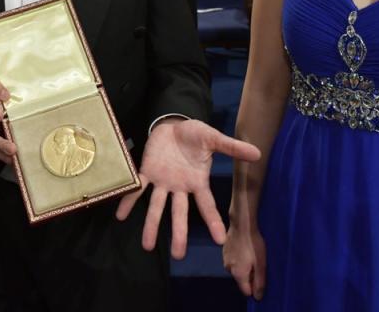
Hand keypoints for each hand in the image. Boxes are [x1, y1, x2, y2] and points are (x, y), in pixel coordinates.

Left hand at [115, 119, 260, 258]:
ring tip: (147, 246)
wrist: (173, 123)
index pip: (207, 205)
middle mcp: (180, 187)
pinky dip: (129, 201)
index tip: (220, 240)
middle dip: (179, 233)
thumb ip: (232, 147)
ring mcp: (163, 182)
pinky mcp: (147, 172)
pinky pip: (137, 189)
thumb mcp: (214, 138)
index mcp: (197, 182)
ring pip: (157, 207)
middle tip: (178, 255)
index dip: (213, 222)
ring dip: (152, 225)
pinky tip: (121, 216)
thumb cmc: (195, 134)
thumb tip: (257, 153)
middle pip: (179, 214)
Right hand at [223, 219, 265, 298]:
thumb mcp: (261, 264)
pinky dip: (239, 258)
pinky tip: (245, 248)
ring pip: (237, 270)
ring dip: (244, 266)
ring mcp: (225, 259)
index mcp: (237, 274)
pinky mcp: (224, 250)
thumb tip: (258, 297)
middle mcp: (228, 269)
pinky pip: (234, 260)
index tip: (261, 276)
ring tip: (252, 254)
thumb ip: (260, 282)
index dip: (255, 287)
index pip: (246, 291)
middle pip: (241, 280)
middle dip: (250, 275)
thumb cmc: (253, 244)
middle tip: (258, 263)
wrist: (242, 223)